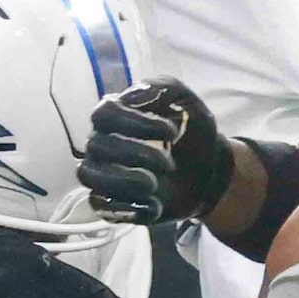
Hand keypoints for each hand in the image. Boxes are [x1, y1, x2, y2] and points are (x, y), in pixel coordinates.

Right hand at [79, 78, 232, 225]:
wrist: (208, 171)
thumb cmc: (191, 132)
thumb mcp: (185, 101)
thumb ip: (162, 88)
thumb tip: (129, 96)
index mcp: (116, 115)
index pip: (104, 113)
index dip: (135, 122)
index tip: (171, 132)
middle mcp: (103, 142)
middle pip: (96, 145)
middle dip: (136, 154)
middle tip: (169, 162)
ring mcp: (103, 174)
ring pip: (90, 175)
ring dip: (123, 181)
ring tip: (153, 185)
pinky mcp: (110, 202)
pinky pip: (100, 207)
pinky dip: (126, 208)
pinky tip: (154, 206)